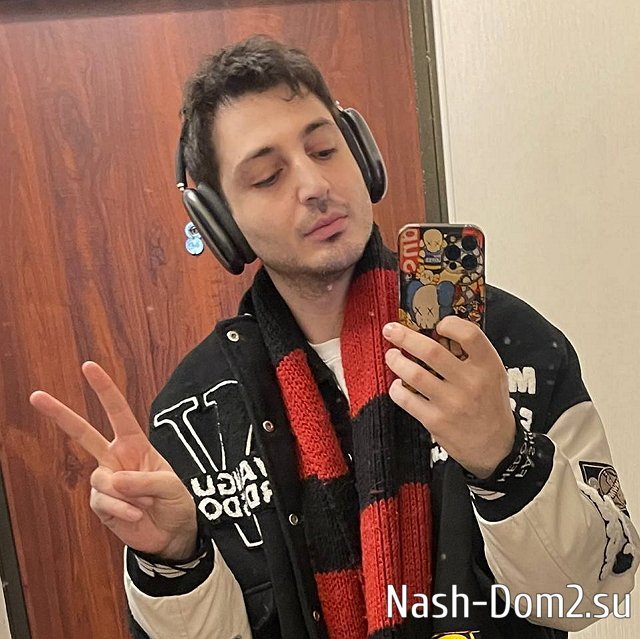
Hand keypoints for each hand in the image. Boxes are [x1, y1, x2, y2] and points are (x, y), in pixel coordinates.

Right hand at [30, 362, 196, 559]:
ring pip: (100, 479)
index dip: (104, 390)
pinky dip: (121, 509)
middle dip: (60, 415)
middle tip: (36, 396)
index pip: (118, 412)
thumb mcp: (171, 486)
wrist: (173, 534)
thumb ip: (144, 480)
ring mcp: (107, 482)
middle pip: (84, 434)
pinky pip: (103, 503)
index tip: (89, 368)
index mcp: (135, 444)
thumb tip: (113, 481)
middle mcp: (116, 458)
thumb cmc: (176, 502)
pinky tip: (135, 515)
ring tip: (144, 504)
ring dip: (125, 493)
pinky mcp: (101, 505)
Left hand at [383, 316, 514, 477]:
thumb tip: (435, 330)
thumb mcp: (492, 374)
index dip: (450, 324)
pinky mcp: (436, 421)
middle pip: (431, 351)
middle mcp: (470, 383)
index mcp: (488, 366)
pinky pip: (406, 399)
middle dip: (405, 337)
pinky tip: (397, 384)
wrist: (495, 447)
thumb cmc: (489, 404)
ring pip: (414, 374)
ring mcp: (452, 403)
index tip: (436, 324)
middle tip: (391, 330)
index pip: (470, 335)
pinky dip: (396, 389)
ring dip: (396, 361)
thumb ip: (471, 354)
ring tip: (391, 355)